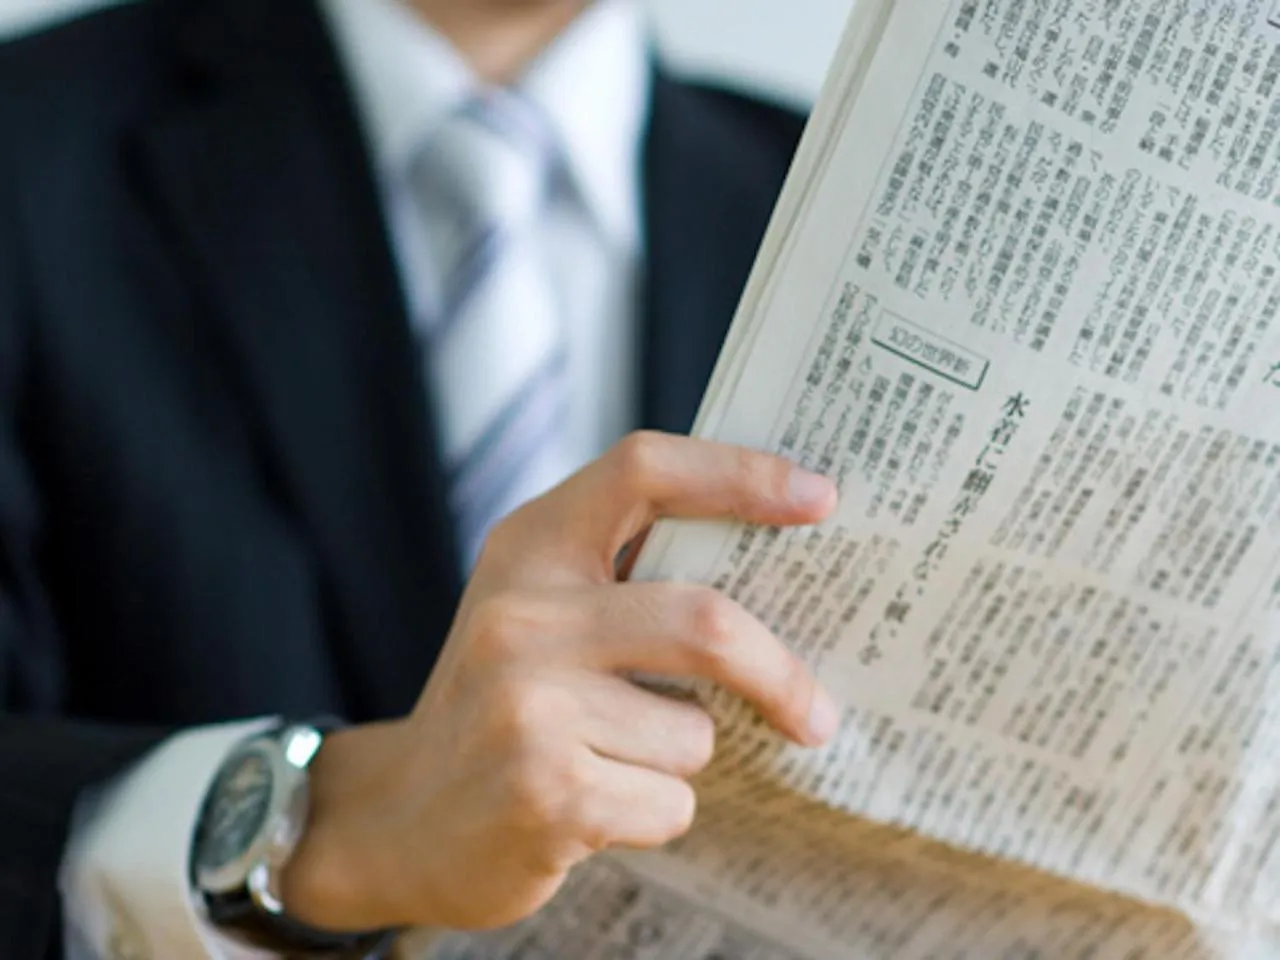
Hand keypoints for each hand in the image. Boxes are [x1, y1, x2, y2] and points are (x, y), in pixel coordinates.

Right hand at [279, 432, 839, 932]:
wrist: (408, 817)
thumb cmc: (505, 702)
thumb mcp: (541, 611)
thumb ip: (630, 580)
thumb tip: (776, 570)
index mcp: (530, 546)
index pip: (644, 470)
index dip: (740, 473)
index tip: (819, 497)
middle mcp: (521, 614)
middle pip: (704, 621)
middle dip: (779, 674)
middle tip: (817, 713)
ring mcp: (528, 703)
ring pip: (695, 731)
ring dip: (680, 757)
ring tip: (610, 759)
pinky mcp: (547, 791)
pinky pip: (670, 801)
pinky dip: (654, 812)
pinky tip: (590, 807)